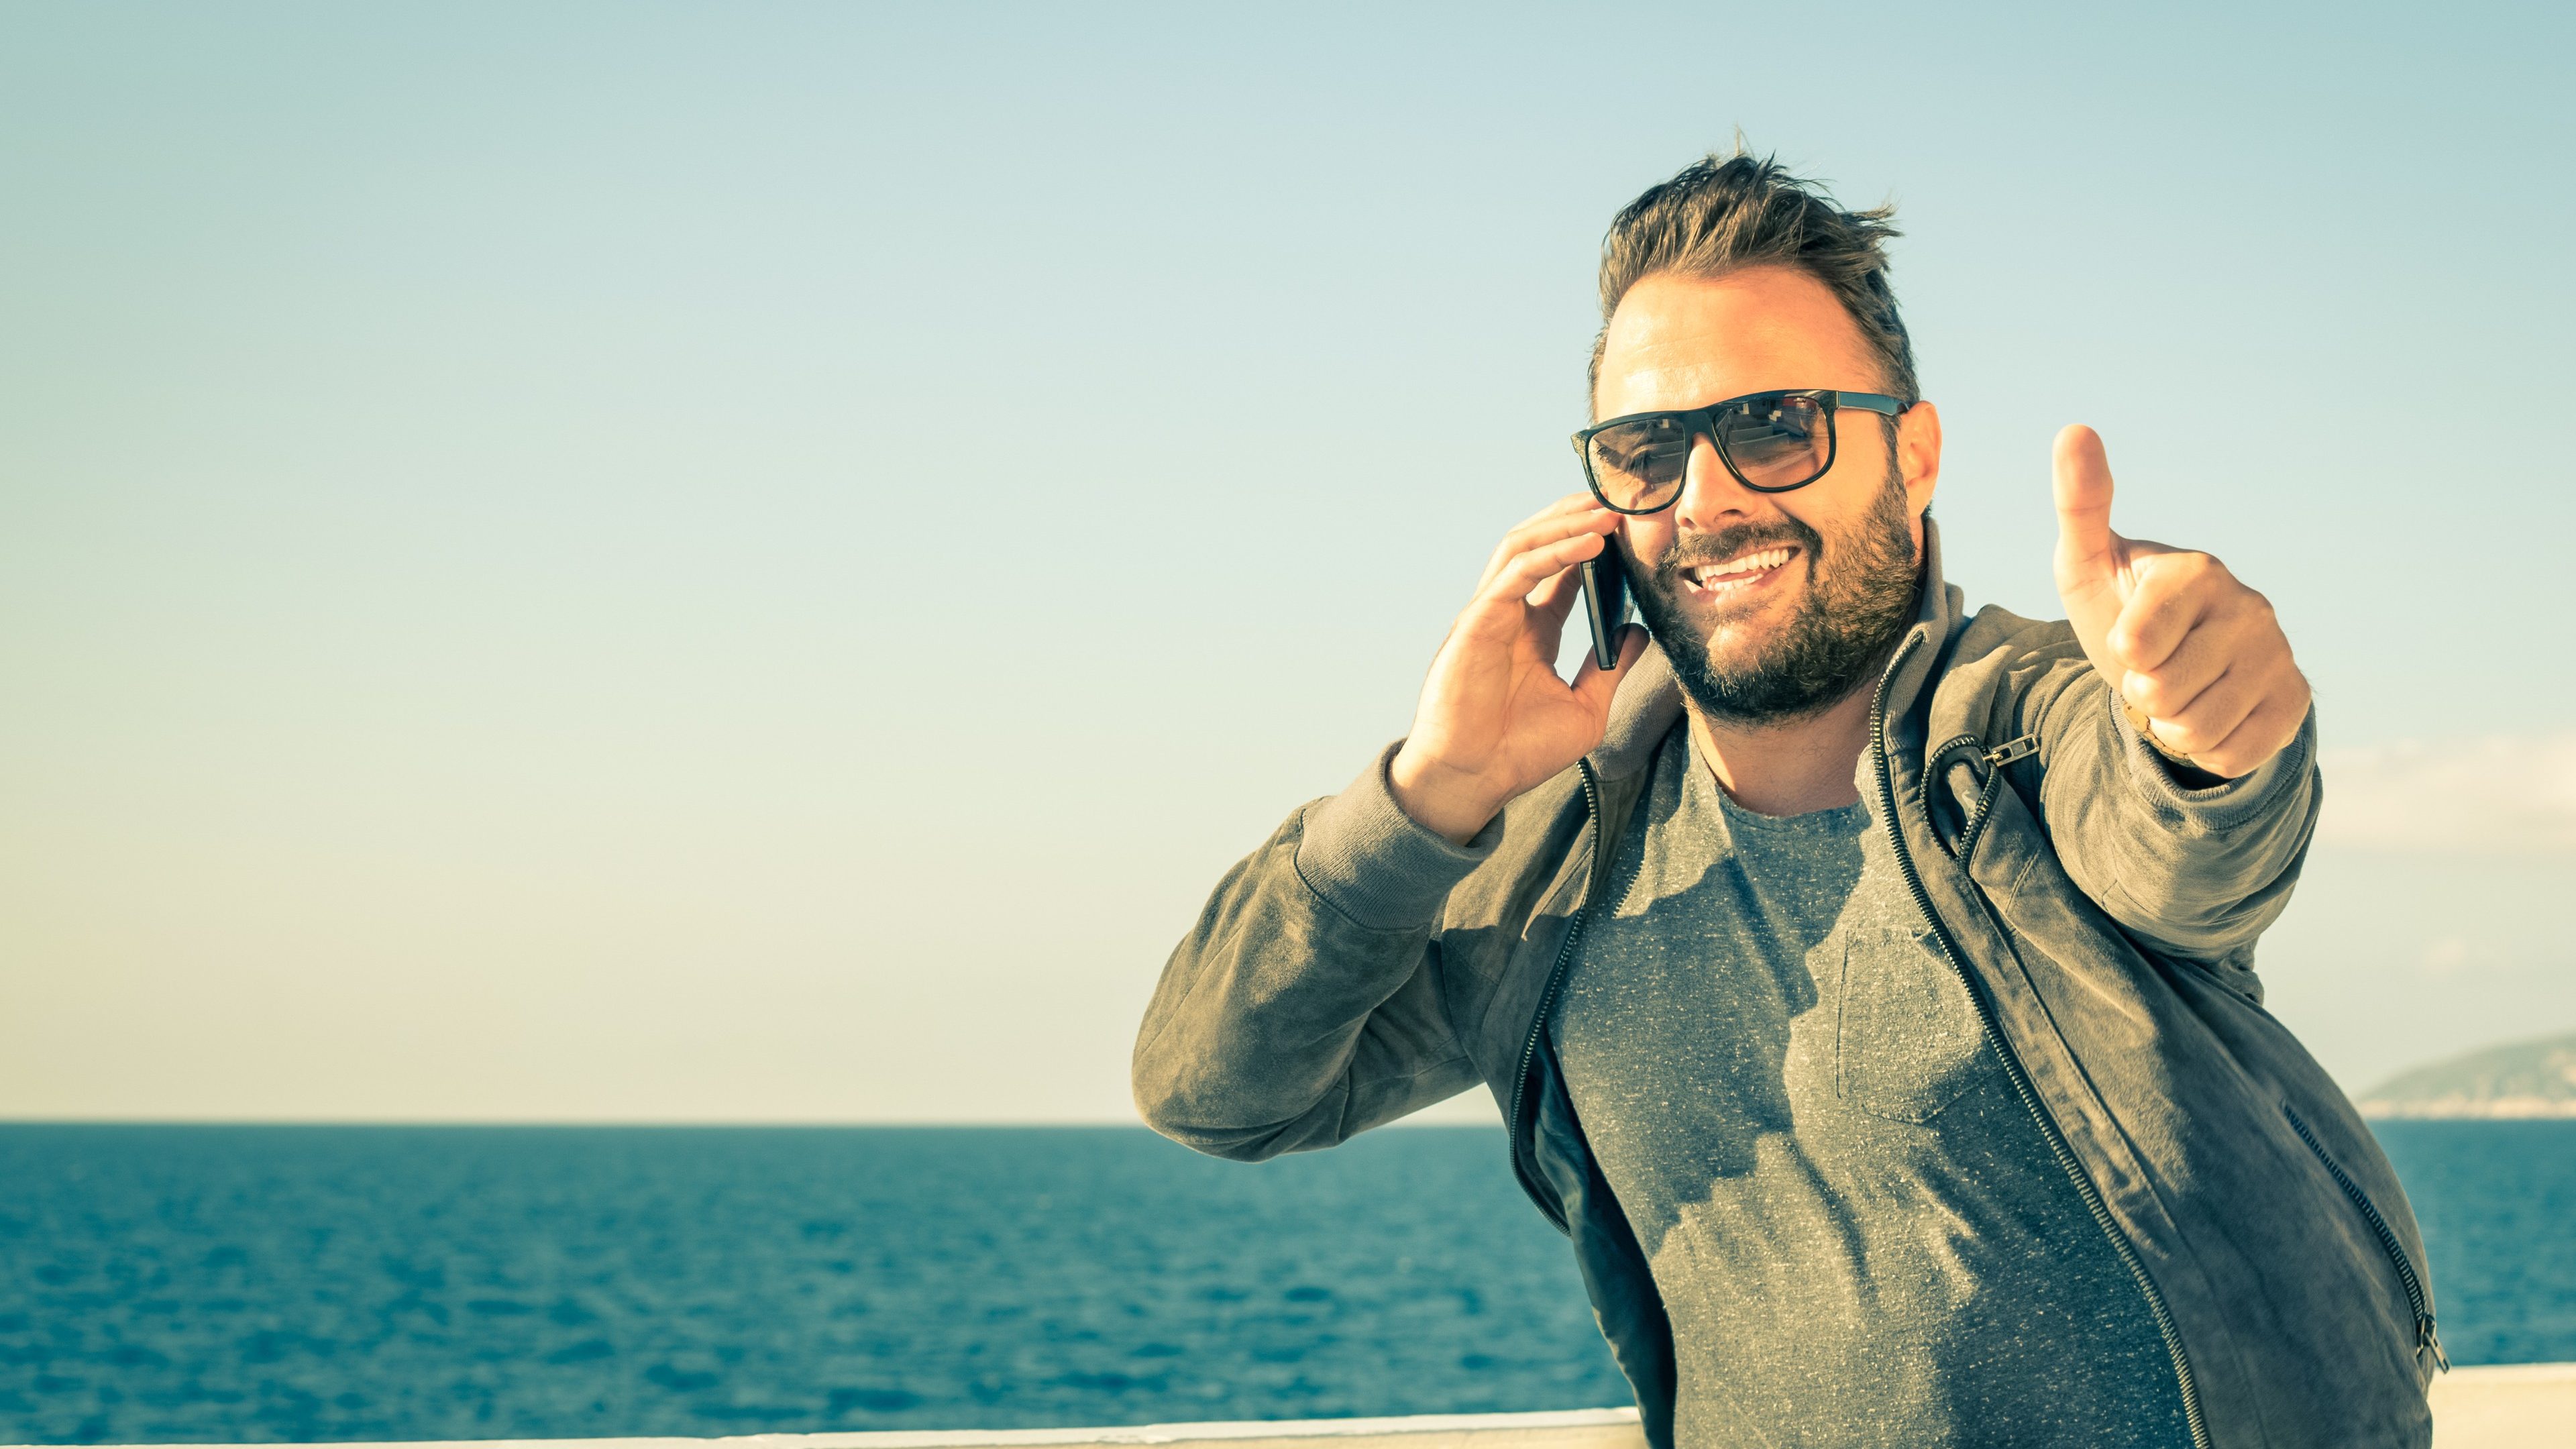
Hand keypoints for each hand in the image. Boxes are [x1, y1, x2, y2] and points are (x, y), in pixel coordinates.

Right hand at [1389, 493, 1647, 843]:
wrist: (1474, 780)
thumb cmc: (1519, 751)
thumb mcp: (1585, 708)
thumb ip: (1609, 667)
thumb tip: (1636, 631)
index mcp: (1532, 632)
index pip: (1563, 571)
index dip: (1593, 544)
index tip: (1632, 527)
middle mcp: (1508, 614)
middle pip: (1541, 544)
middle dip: (1578, 516)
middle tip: (1623, 500)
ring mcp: (1489, 614)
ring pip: (1524, 546)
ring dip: (1567, 522)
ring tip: (1609, 510)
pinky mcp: (1477, 621)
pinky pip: (1517, 573)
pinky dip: (1554, 552)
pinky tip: (1591, 543)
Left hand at [2052, 425, 2309, 781]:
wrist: (2168, 668)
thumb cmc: (2119, 608)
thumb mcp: (2086, 562)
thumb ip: (2080, 504)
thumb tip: (2074, 430)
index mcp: (2199, 572)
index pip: (2137, 645)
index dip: (2123, 654)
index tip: (2130, 639)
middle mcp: (2251, 607)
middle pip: (2165, 693)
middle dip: (2143, 693)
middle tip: (2151, 670)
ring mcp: (2279, 655)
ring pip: (2198, 728)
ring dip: (2172, 722)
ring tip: (2177, 691)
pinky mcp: (2295, 701)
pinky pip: (2232, 754)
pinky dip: (2207, 748)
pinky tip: (2210, 712)